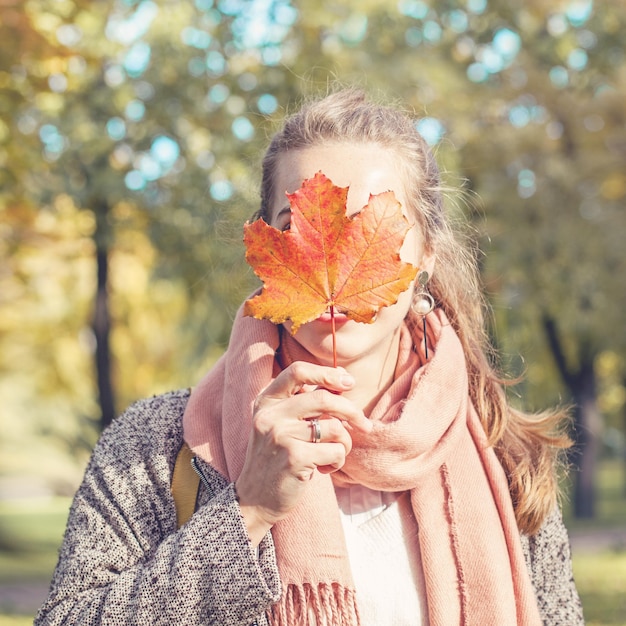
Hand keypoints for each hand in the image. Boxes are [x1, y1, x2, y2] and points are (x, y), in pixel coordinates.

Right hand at [234, 361, 370, 545]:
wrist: (255, 500)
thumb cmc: (277, 458)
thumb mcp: (281, 424)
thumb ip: (304, 403)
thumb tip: (343, 382)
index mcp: (266, 402)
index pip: (297, 372)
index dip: (327, 373)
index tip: (348, 382)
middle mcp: (270, 415)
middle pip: (324, 398)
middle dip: (352, 411)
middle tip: (364, 424)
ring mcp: (280, 436)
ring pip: (334, 427)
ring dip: (344, 444)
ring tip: (332, 455)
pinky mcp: (294, 458)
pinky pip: (335, 451)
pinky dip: (337, 461)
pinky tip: (323, 469)